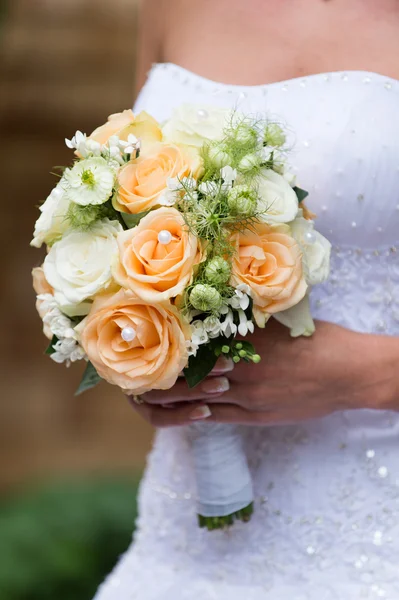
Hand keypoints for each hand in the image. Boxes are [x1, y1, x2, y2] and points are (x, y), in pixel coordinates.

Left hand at [127, 320, 398, 426]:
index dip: (159, 349)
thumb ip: (244, 316)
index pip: (187, 345)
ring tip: (143, 398)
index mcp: (239, 339)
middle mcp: (237, 368)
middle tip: (129, 378)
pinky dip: (195, 413)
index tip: (137, 347)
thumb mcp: (277, 319)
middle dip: (154, 378)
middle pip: (183, 376)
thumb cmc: (315, 339)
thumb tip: (214, 304)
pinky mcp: (255, 415)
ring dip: (167, 400)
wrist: (347, 372)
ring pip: (194, 400)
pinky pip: (216, 417)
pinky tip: (180, 413)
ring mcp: (245, 395)